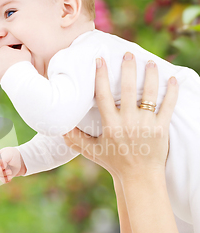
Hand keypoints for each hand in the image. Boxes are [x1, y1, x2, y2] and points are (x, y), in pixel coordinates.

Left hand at [0, 45, 31, 83]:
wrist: (19, 75)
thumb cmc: (23, 63)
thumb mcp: (26, 52)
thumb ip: (24, 46)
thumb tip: (24, 44)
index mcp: (3, 49)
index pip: (6, 51)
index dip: (11, 55)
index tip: (16, 60)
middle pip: (1, 59)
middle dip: (6, 63)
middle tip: (14, 68)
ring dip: (1, 70)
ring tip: (10, 74)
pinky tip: (4, 79)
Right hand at [0, 147, 26, 182]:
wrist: (19, 159)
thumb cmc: (13, 154)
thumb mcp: (9, 154)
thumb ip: (3, 159)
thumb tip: (2, 167)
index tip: (1, 170)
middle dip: (3, 173)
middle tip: (10, 171)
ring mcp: (0, 171)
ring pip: (0, 176)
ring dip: (5, 176)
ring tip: (11, 173)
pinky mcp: (4, 175)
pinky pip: (3, 179)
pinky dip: (6, 180)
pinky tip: (10, 179)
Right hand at [63, 54, 177, 181]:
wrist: (139, 178)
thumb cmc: (115, 163)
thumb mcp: (93, 151)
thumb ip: (76, 139)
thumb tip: (60, 128)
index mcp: (111, 125)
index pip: (104, 95)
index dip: (101, 76)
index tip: (100, 60)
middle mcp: (128, 122)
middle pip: (128, 89)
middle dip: (128, 68)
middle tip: (129, 54)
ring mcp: (146, 125)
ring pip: (149, 94)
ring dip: (151, 75)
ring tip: (150, 62)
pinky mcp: (161, 128)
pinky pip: (168, 106)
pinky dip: (171, 92)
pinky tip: (172, 79)